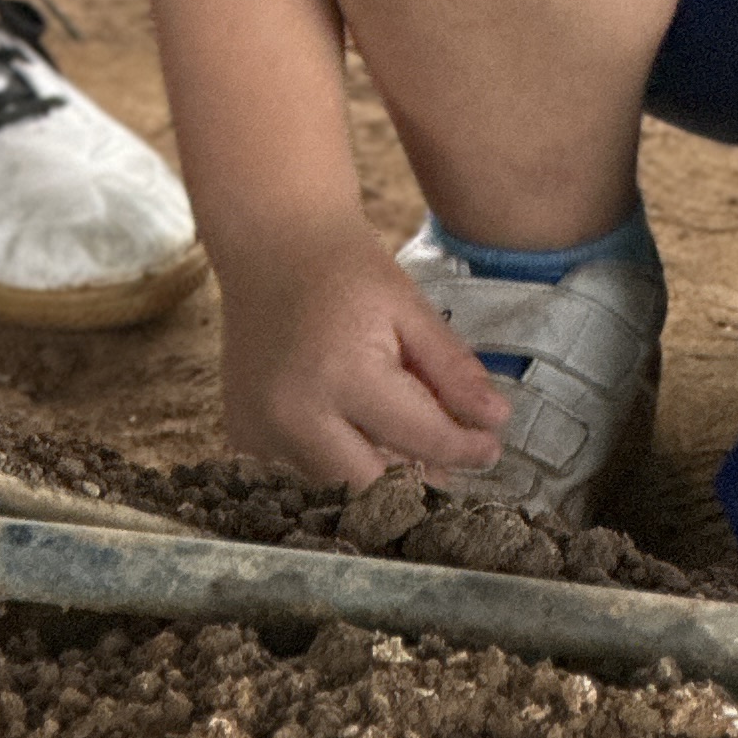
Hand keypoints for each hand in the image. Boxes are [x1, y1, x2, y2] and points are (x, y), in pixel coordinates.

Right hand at [216, 214, 512, 489]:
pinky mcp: (241, 435)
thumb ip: (452, 369)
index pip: (423, 440)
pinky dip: (332, 468)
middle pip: (377, 489)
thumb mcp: (409, 308)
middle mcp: (294, 414)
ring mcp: (260, 430)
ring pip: (337, 492)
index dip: (467, 448)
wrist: (272, 244)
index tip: (490, 447)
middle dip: (419, 480)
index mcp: (343, 375)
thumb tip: (497, 423)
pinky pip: (299, 479)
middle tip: (444, 455)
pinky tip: (350, 434)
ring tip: (396, 437)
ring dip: (376, 479)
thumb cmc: (345, 271)